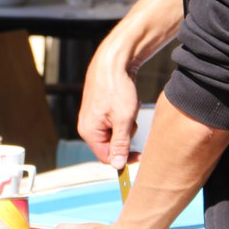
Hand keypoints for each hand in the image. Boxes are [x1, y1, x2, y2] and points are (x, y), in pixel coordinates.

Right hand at [77, 45, 141, 170]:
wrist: (113, 62)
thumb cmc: (117, 88)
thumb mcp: (123, 120)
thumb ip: (120, 144)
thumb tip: (117, 166)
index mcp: (89, 132)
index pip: (107, 157)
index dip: (124, 158)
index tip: (141, 154)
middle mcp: (86, 126)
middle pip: (110, 146)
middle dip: (125, 137)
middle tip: (132, 121)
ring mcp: (91, 117)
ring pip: (114, 133)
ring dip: (126, 126)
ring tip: (128, 109)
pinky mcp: (98, 109)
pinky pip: (113, 122)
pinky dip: (123, 116)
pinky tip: (125, 103)